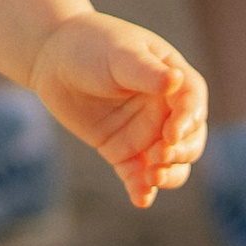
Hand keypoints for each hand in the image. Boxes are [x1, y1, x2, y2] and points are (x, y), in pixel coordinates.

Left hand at [28, 16, 207, 209]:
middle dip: (181, 152)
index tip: (172, 134)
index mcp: (173, 80)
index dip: (188, 121)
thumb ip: (146, 71)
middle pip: (191, 139)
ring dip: (169, 174)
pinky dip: (143, 190)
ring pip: (172, 163)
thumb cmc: (92, 46)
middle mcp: (165, 110)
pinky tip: (141, 199)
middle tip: (159, 157)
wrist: (53, 59)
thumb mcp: (119, 55)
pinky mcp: (124, 152)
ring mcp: (146, 133)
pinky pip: (139, 177)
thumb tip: (175, 80)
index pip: (192, 103)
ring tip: (152, 177)